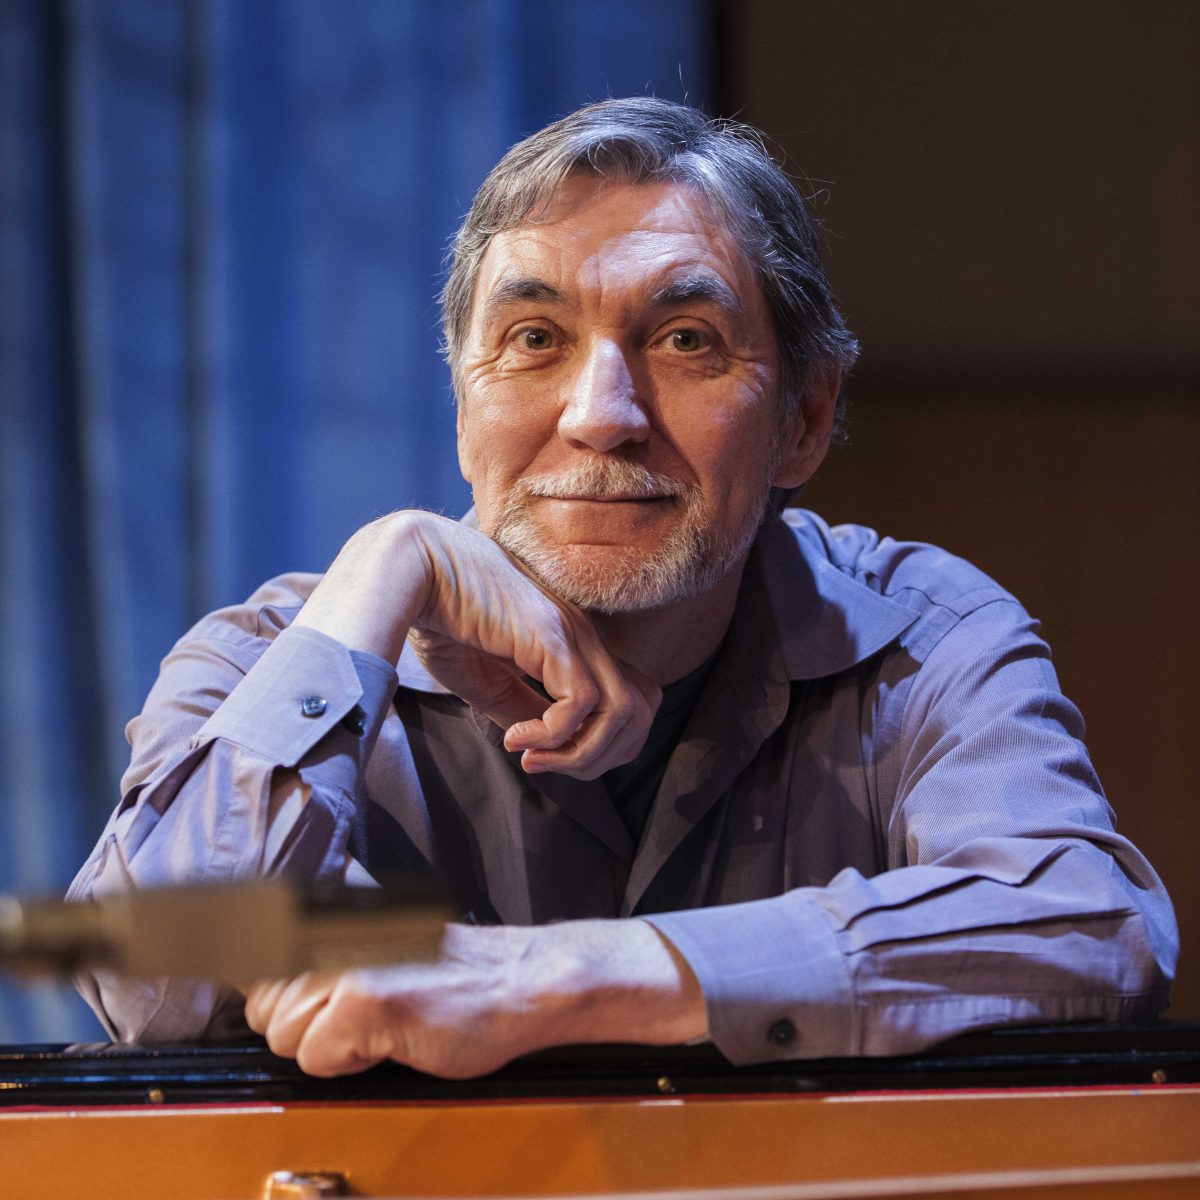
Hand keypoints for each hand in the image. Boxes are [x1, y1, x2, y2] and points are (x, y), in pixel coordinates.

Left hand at [244, 920, 706, 1078]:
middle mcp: (335, 928)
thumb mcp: (378, 945)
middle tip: (362, 1015)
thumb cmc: (454, 974)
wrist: (521, 982)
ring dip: (328, 1046)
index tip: (258, 976)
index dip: (256, 980)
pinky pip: (316, 1059)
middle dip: (304, 1027)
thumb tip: (248, 973)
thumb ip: (318, 951)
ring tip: (382, 1023)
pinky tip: (393, 1039)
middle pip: (264, 1008)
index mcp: (335, 911)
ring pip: (285, 1037)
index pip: (249, 946)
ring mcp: (348, 962)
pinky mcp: (366, 1001)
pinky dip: (350, 1064)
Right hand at [291, 511, 658, 778]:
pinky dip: (553, 736)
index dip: (601, 743)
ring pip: (624, 711)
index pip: (633, 699)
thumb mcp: (485, 677)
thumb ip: (519, 706)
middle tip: (547, 765)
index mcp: (575, 643)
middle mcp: (585, 637)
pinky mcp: (553, 637)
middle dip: (601, 756)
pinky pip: (582, 703)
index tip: (546, 756)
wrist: (417, 567)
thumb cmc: (441, 616)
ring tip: (532, 758)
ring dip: (581, 753)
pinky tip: (516, 739)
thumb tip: (543, 746)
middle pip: (642, 708)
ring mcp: (574, 634)